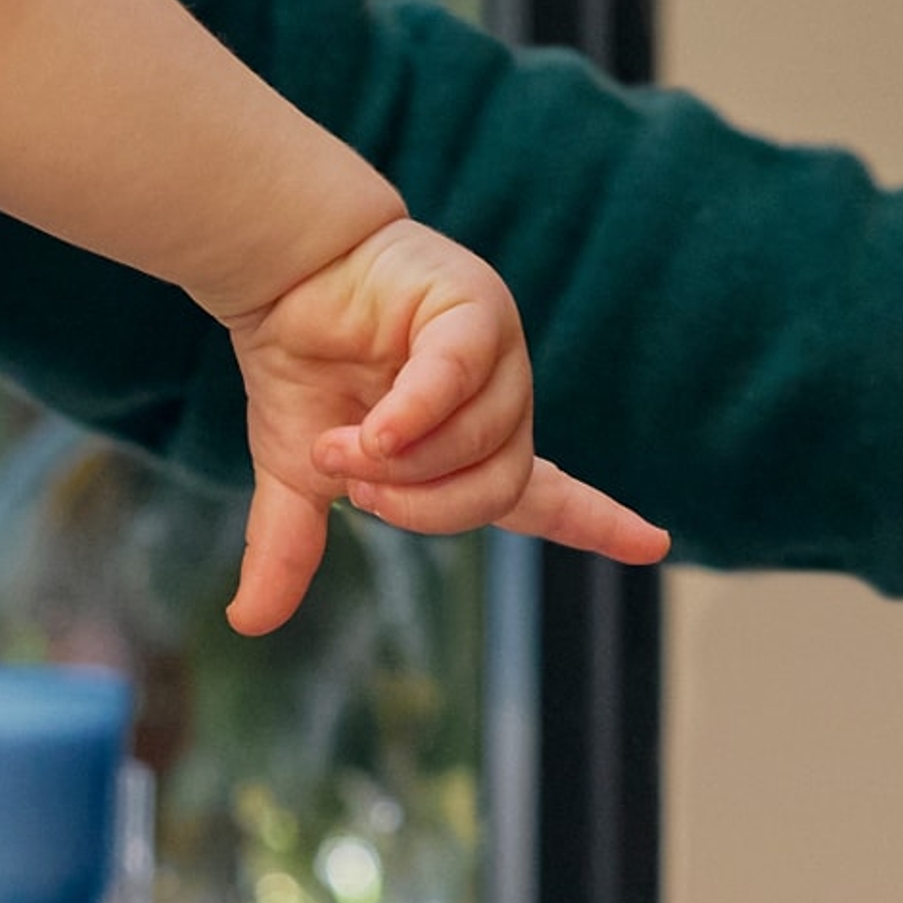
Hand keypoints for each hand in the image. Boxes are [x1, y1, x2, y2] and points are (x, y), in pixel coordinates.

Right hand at [223, 219, 666, 632]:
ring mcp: (498, 354)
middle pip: (501, 491)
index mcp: (477, 445)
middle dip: (424, 508)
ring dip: (403, 463)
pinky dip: (417, 414)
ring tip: (340, 448)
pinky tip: (375, 431)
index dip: (598, 523)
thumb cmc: (304, 369)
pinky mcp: (475, 309)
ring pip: (484, 440)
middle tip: (357, 491)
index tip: (653, 544)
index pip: (549, 498)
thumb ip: (290, 545)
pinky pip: (463, 377)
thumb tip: (248, 622)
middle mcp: (501, 403)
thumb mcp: (297, 473)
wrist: (280, 280)